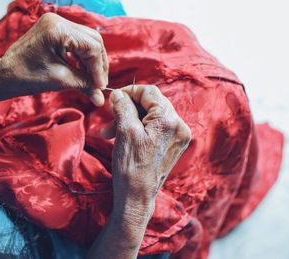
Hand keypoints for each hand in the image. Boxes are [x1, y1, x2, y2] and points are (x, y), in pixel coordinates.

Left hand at [0, 12, 108, 105]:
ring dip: (91, 60)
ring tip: (91, 80)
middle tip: (99, 83)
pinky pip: (75, 41)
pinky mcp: (52, 30)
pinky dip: (81, 57)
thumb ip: (84, 85)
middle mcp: (57, 21)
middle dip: (98, 63)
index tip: (100, 86)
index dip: (99, 69)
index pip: (92, 46)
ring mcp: (54, 23)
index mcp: (58, 30)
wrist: (4, 76)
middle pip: (92, 40)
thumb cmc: (25, 77)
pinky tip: (82, 71)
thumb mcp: (60, 81)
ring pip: (86, 40)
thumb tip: (101, 97)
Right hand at [104, 85, 190, 215]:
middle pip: (151, 103)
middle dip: (127, 108)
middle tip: (109, 119)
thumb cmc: (131, 167)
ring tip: (110, 132)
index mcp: (169, 120)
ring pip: (150, 115)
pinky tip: (123, 137)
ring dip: (130, 119)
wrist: (137, 197)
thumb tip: (119, 94)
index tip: (114, 99)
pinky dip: (138, 128)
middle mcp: (179, 126)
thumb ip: (123, 106)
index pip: (149, 92)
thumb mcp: (124, 131)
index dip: (129, 91)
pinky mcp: (172, 145)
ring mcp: (177, 137)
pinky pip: (154, 127)